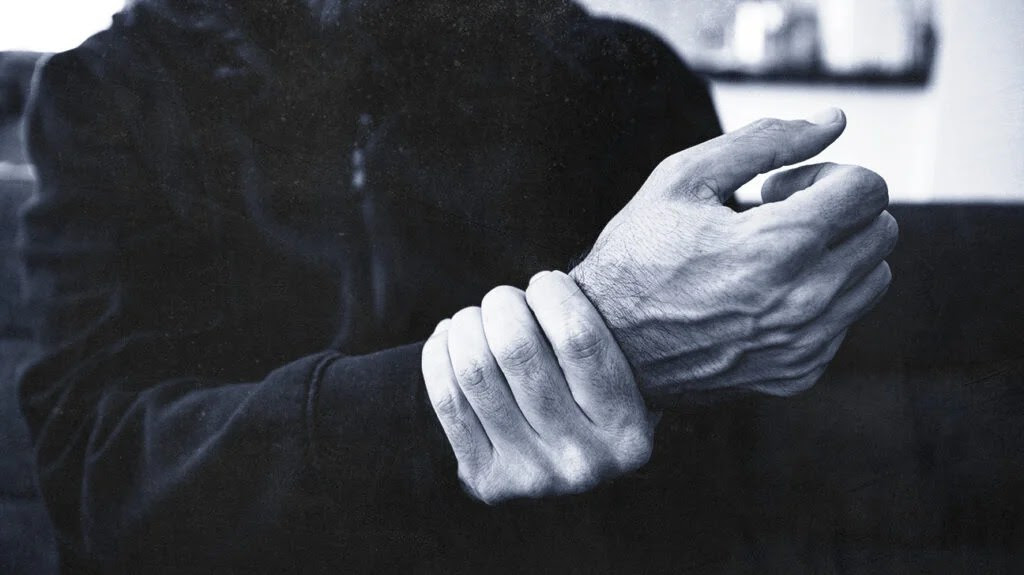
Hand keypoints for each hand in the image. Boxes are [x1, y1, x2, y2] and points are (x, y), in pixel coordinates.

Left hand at [421, 272, 654, 503]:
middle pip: (516, 349)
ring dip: (467, 325)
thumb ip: (602, 327)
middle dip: (501, 304)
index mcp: (628, 428)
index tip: (544, 284)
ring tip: (476, 318)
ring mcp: (533, 477)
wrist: (566, 463)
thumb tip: (549, 278)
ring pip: (475, 370)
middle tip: (504, 300)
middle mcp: (584, 460)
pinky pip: (448, 399)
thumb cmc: (592, 389)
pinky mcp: (488, 480)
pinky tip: (450, 339)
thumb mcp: (622, 366)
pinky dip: (440, 354)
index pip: (576, 336)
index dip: (550, 293)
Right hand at [570, 109, 896, 404]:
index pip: (868, 189)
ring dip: (835, 256)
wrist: (606, 347)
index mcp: (779, 245)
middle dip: (836, 211)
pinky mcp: (797, 373)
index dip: (824, 175)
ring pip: (872, 279)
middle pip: (881, 232)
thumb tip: (833, 122)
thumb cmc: (637, 255)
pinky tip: (761, 297)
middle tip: (776, 219)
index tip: (777, 190)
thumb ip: (764, 141)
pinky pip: (842, 323)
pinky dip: (816, 301)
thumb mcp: (683, 178)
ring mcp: (804, 344)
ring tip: (772, 258)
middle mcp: (803, 300)